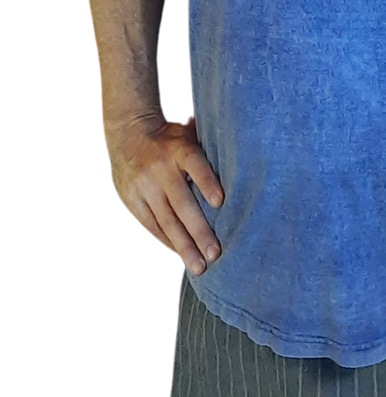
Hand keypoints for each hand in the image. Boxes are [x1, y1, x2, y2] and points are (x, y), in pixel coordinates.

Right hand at [104, 111, 224, 276]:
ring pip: (166, 220)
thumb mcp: (189, 132)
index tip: (220, 201)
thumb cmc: (170, 137)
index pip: (195, 164)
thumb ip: (209, 149)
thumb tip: (243, 166)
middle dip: (199, 231)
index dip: (207, 182)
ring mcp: (144, 185)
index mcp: (178, 148)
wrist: (128, 132)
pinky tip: (180, 254)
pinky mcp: (131, 199)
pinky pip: (151, 225)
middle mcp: (160, 167)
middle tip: (214, 254)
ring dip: (183, 246)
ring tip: (199, 266)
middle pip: (182, 202)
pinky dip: (166, 241)